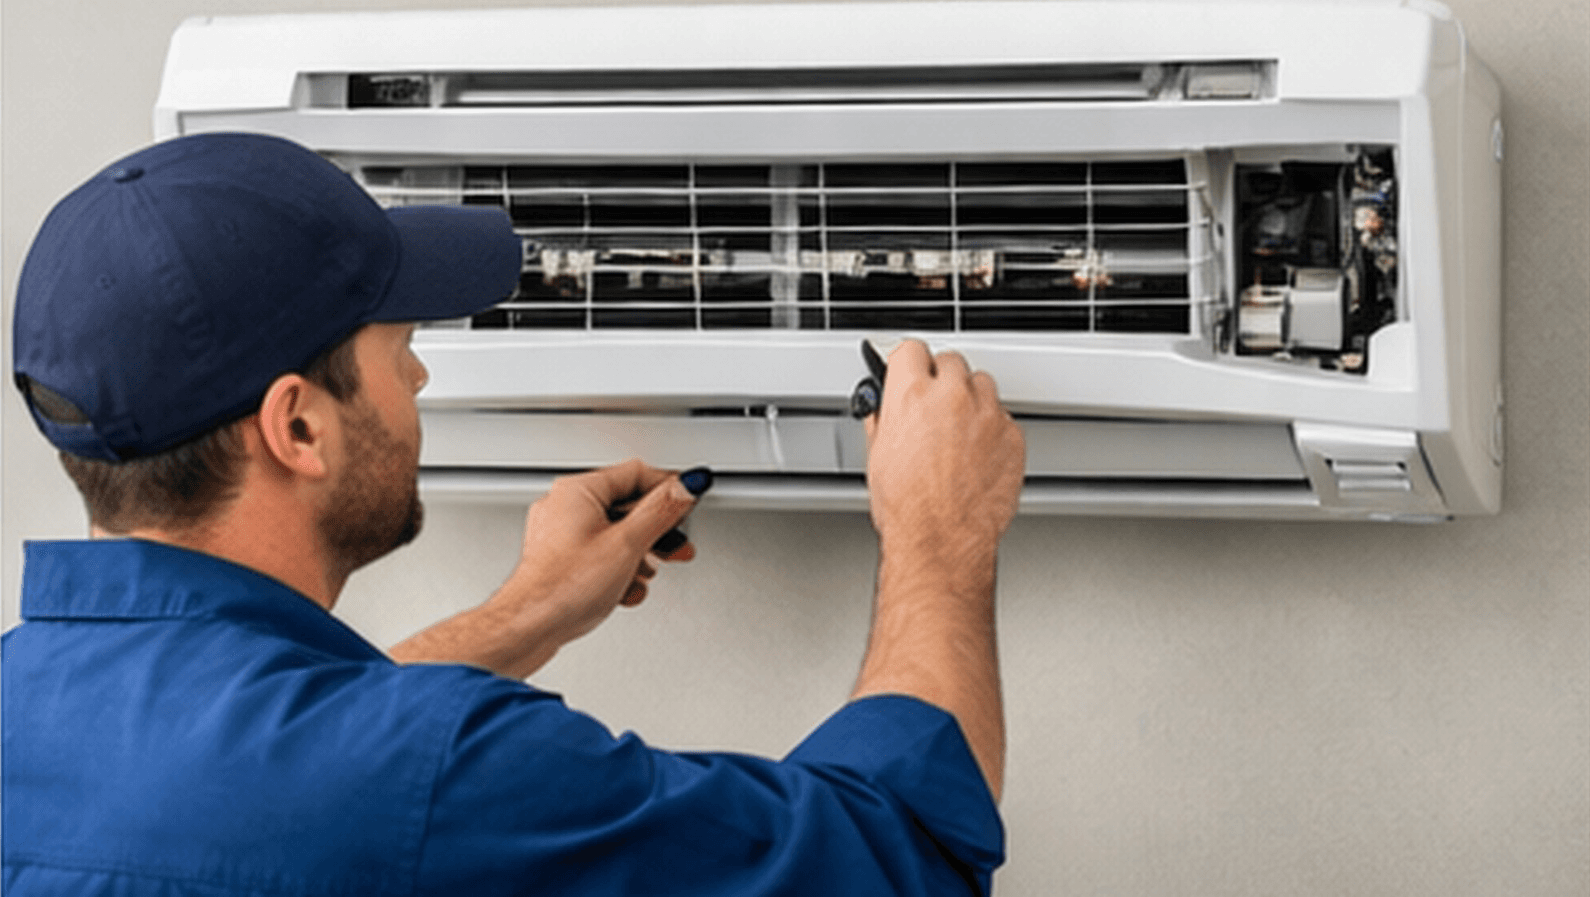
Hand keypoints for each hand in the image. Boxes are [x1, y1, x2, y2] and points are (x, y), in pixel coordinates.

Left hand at [388, 460, 698, 679]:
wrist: (530, 628)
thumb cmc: (563, 587)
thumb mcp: (627, 544)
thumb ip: (661, 512)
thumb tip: (685, 488)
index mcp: (577, 490)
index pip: (636, 473)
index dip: (667, 489)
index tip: (687, 503)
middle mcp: (564, 507)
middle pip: (626, 506)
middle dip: (655, 532)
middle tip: (675, 545)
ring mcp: (560, 536)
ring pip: (615, 535)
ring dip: (638, 556)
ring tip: (644, 573)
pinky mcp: (560, 562)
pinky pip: (600, 556)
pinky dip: (618, 571)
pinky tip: (623, 590)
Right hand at [863, 340, 1024, 571]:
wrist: (941, 540)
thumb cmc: (908, 508)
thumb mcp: (877, 455)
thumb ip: (884, 419)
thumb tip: (884, 408)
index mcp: (912, 395)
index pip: (910, 350)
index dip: (908, 363)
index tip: (909, 370)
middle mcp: (952, 397)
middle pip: (950, 362)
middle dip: (941, 381)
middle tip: (934, 407)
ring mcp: (987, 415)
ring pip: (982, 385)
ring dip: (970, 400)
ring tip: (958, 431)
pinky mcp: (1013, 436)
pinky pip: (1003, 417)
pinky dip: (991, 429)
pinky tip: (977, 453)